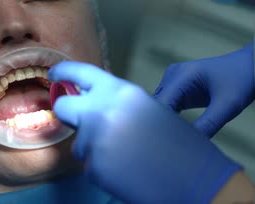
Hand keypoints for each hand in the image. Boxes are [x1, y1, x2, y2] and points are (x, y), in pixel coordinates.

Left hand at [48, 61, 241, 203]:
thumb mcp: (151, 110)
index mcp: (122, 92)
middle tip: (82, 121)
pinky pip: (90, 164)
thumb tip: (95, 103)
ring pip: (79, 142)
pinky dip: (104, 168)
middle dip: (69, 113)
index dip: (64, 72)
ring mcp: (95, 141)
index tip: (55, 74)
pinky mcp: (94, 168)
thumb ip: (120, 103)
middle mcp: (102, 111)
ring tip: (128, 156)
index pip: (81, 73)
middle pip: (64, 107)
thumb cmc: (182, 146)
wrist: (198, 182)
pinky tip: (128, 171)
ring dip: (94, 148)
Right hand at [154, 42, 254, 136]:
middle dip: (159, 123)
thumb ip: (208, 125)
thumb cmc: (242, 80)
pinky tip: (176, 133)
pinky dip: (171, 118)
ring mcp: (175, 80)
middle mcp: (174, 75)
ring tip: (169, 142)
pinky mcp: (180, 87)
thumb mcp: (227, 106)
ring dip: (164, 121)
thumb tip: (191, 145)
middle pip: (158, 104)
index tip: (161, 143)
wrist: (251, 67)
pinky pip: (169, 105)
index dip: (158, 122)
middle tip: (164, 147)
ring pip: (161, 106)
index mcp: (184, 75)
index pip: (161, 102)